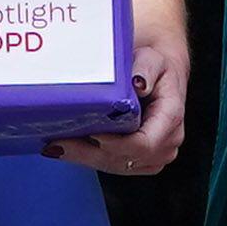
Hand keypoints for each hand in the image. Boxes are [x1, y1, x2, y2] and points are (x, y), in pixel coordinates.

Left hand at [52, 1, 188, 176]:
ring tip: (56, 146)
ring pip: (116, 166)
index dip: (116, 144)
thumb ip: (146, 69)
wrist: (159, 73)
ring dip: (85, 158)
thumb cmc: (155, 66)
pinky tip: (66, 148)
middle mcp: (166, 142)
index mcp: (170, 118)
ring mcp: (154, 155)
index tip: (92, 134)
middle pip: (125, 160)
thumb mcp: (152, 59)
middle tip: (59, 143)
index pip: (144, 144)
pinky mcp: (140, 160)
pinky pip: (113, 165)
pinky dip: (89, 158)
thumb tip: (138, 84)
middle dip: (90, 154)